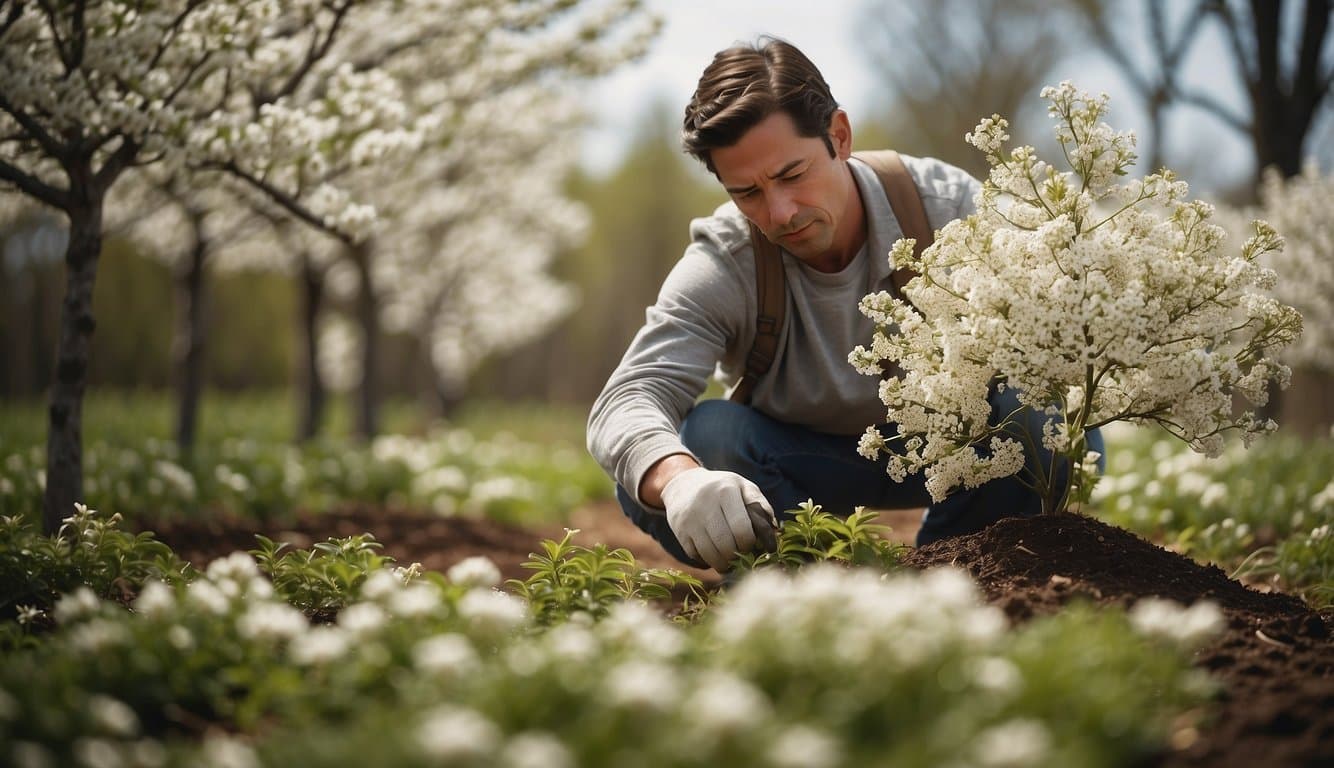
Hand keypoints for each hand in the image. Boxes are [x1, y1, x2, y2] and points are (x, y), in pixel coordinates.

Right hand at [660, 468, 777, 570]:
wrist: (683, 484)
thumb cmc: (721, 489)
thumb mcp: (742, 486)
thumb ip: (760, 504)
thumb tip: (774, 528)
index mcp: (726, 491)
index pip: (741, 528)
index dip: (749, 543)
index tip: (750, 545)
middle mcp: (705, 504)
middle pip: (726, 545)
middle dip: (737, 556)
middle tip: (741, 556)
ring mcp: (690, 519)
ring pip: (710, 554)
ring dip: (723, 564)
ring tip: (729, 561)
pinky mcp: (679, 531)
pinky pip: (695, 555)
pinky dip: (707, 561)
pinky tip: (713, 555)